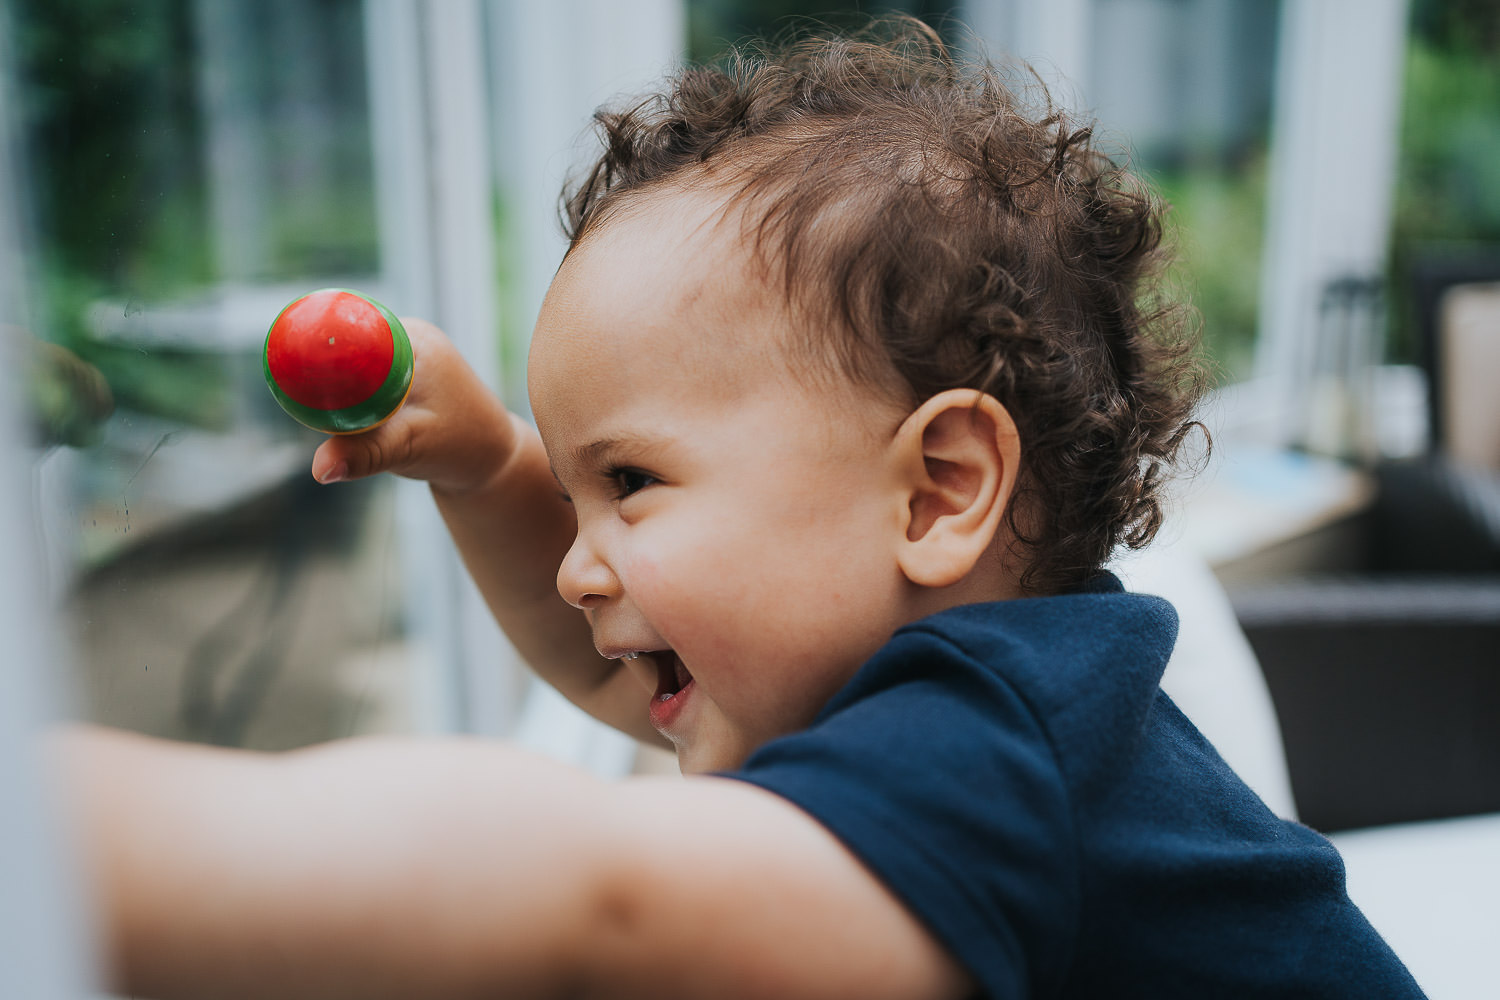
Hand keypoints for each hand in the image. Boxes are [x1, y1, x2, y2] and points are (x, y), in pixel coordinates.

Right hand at [309, 318, 517, 493]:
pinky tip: (342, 422)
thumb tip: (320, 469)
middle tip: (300, 405)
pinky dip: (348, 401)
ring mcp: (406, 357)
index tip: (283, 370)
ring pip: (351, 369)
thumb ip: (364, 455)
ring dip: (335, 391)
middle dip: (320, 375)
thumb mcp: (410, 448)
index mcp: (413, 339)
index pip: (349, 331)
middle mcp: (409, 338)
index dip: (313, 347)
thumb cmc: (463, 448)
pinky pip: (361, 382)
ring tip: (331, 420)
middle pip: (345, 348)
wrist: (494, 463)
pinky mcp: (401, 378)